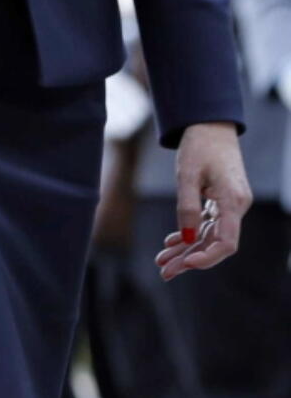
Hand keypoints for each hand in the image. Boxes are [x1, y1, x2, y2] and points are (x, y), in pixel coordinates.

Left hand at [156, 122, 250, 281]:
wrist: (210, 125)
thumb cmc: (199, 145)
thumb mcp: (187, 175)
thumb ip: (188, 207)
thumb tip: (188, 238)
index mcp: (234, 201)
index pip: (226, 242)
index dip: (207, 257)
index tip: (185, 264)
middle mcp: (236, 206)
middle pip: (215, 243)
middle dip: (189, 259)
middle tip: (164, 272)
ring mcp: (230, 204)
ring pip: (209, 235)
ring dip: (186, 249)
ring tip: (162, 261)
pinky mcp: (221, 200)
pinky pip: (207, 223)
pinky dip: (190, 233)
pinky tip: (171, 243)